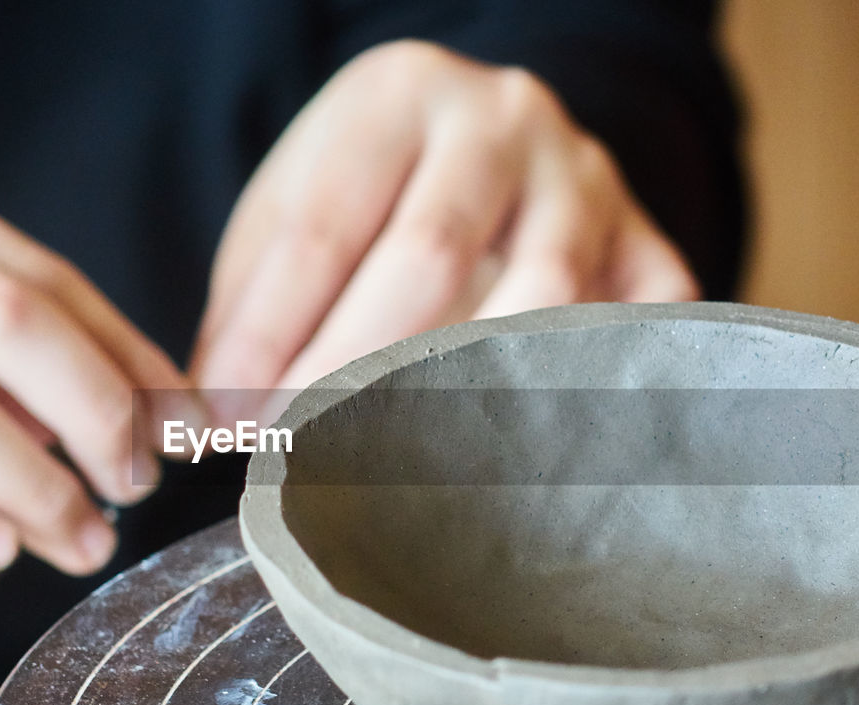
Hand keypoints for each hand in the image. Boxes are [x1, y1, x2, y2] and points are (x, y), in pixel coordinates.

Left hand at [191, 40, 697, 421]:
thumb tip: (213, 417)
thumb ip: (252, 303)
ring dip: (460, 390)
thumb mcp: (296, 209)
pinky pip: (636, 321)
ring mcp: (586, 178)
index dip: (268, 335)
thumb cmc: (373, 189)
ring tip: (395, 457)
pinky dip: (588, 383)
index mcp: (395, 93)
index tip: (226, 419)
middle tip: (299, 450)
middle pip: (429, 259)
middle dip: (350, 371)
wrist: (487, 141)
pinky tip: (530, 442)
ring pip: (540, 294)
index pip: (322, 228)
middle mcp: (502, 118)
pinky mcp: (644, 240)